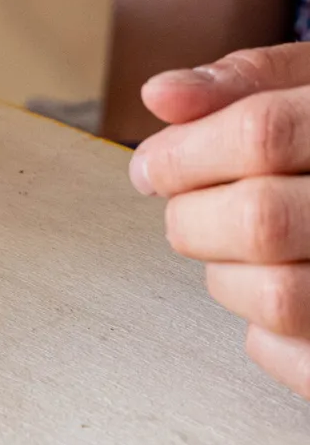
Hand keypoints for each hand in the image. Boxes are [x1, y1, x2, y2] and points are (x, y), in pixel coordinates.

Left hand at [132, 44, 309, 398]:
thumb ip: (247, 84)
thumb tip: (162, 96)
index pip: (261, 135)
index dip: (183, 153)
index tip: (150, 168)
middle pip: (259, 220)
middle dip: (192, 219)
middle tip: (189, 212)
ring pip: (277, 297)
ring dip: (225, 277)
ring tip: (238, 252)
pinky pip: (299, 360)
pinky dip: (267, 336)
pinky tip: (282, 289)